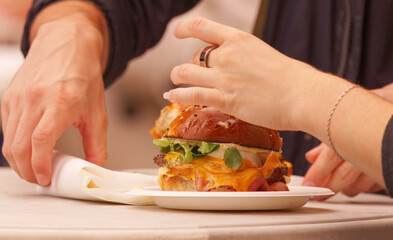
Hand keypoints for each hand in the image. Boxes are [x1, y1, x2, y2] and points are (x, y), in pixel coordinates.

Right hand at [1, 18, 107, 185]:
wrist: (67, 46)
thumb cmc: (83, 76)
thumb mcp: (98, 112)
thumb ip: (97, 144)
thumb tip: (95, 168)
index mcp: (59, 102)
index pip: (40, 141)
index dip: (40, 165)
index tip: (46, 178)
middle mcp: (34, 99)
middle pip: (19, 146)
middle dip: (28, 171)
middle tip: (41, 179)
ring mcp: (17, 98)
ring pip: (9, 140)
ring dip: (19, 161)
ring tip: (35, 168)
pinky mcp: (8, 97)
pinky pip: (7, 129)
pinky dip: (15, 145)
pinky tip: (29, 150)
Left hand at [164, 17, 317, 130]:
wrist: (302, 96)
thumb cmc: (293, 78)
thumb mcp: (265, 56)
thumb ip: (246, 59)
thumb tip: (240, 67)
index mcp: (239, 40)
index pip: (202, 27)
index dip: (185, 28)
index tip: (177, 32)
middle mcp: (227, 56)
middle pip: (195, 56)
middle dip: (190, 64)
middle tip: (191, 72)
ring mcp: (223, 78)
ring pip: (185, 72)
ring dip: (176, 76)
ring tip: (174, 81)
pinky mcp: (224, 99)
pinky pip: (191, 95)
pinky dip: (177, 95)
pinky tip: (169, 96)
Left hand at [301, 85, 392, 199]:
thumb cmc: (366, 110)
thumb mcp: (344, 119)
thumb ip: (327, 139)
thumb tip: (310, 157)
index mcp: (353, 129)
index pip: (332, 154)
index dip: (319, 171)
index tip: (309, 183)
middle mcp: (370, 142)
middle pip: (347, 173)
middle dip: (330, 186)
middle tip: (319, 193)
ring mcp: (382, 154)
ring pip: (363, 183)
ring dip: (348, 188)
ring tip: (337, 188)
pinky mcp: (390, 165)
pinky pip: (377, 182)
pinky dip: (365, 185)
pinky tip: (357, 183)